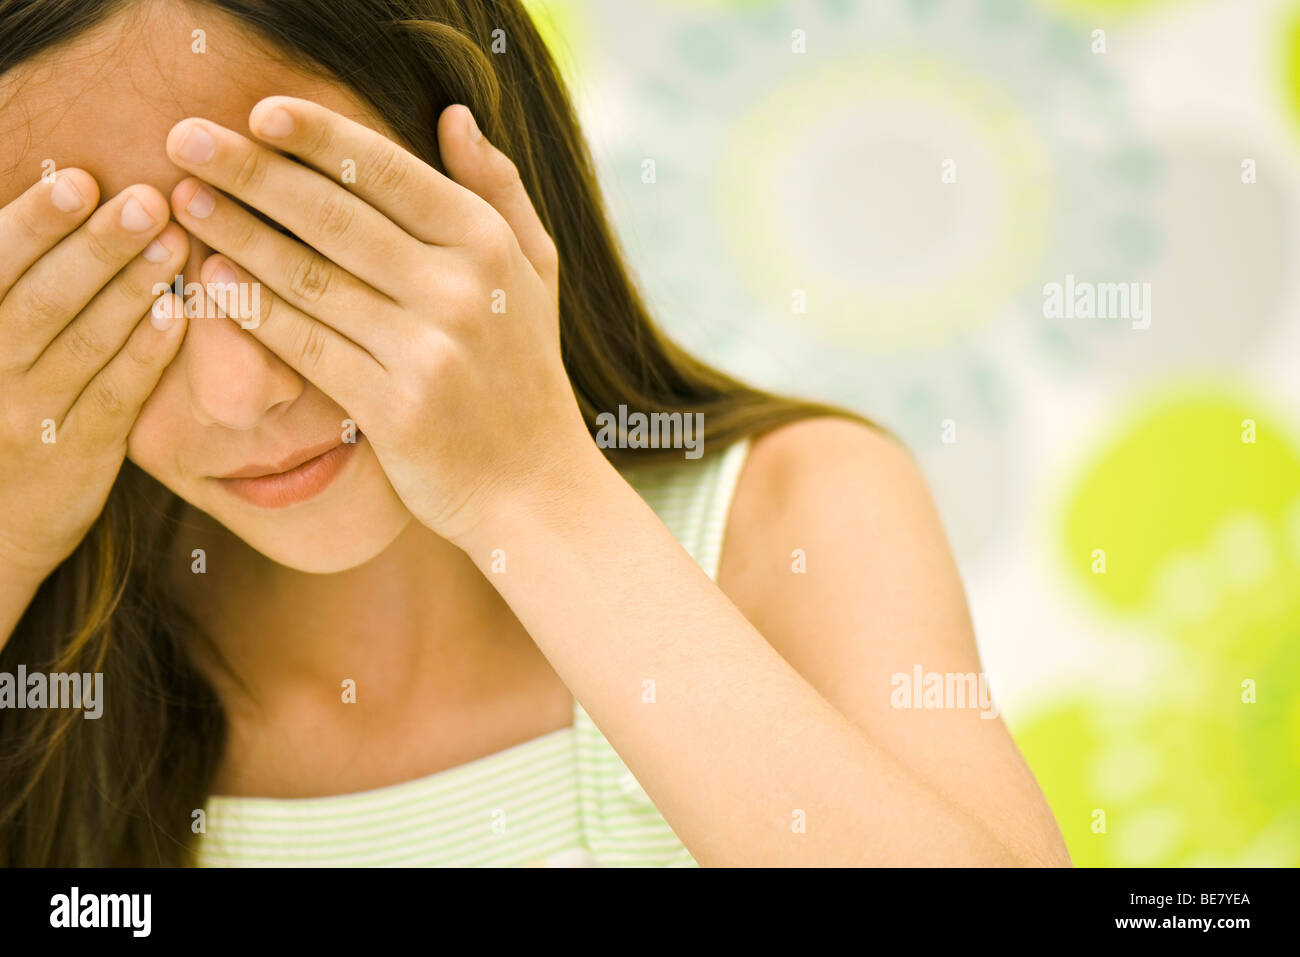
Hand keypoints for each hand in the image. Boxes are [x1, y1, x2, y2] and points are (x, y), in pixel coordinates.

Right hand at [0, 171, 187, 576]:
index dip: (35, 223)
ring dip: (133, 288)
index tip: (81, 179)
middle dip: (97, 246)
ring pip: (83, 342)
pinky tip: (178, 313)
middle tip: (148, 200)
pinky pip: (115, 394)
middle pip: (42, 298)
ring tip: (175, 240)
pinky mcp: (78, 454)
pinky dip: (146, 351)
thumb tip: (61, 206)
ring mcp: (28, 415)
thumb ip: (16, 290)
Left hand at [165, 97, 598, 545]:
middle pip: (335, 216)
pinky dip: (255, 311)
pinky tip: (214, 281)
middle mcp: (461, 291)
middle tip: (186, 138)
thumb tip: (453, 116)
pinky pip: (307, 347)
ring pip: (310, 278)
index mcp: (489, 245)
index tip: (259, 111)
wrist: (533, 487)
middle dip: (253, 171)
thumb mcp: (535, 272)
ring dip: (237, 234)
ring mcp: (428, 351)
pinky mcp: (394, 409)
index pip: (389, 173)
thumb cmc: (525, 372)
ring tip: (185, 199)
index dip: (320, 137)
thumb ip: (499, 190)